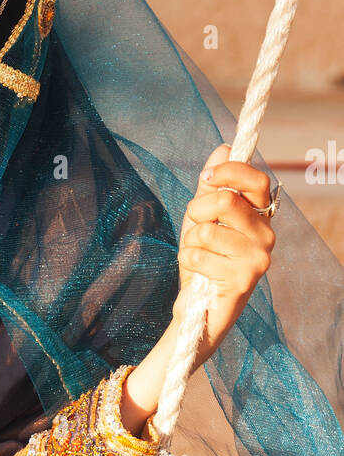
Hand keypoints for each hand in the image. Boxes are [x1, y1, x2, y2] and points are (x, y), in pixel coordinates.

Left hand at [173, 143, 275, 364]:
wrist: (200, 307)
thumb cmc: (203, 258)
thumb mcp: (203, 216)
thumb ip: (213, 185)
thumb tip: (224, 148)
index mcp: (260, 215)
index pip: (256, 180)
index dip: (229, 172)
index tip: (205, 178)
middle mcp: (267, 234)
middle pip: (226, 201)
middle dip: (197, 212)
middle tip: (195, 227)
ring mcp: (259, 258)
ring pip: (207, 230)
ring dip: (190, 242)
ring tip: (199, 255)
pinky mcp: (244, 279)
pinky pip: (198, 255)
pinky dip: (188, 261)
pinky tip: (199, 273)